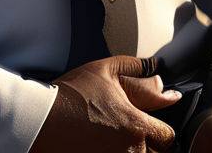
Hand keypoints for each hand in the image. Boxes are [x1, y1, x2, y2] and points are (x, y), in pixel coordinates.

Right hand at [31, 54, 179, 151]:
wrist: (43, 118)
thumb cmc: (73, 94)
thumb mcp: (105, 70)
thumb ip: (135, 68)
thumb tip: (158, 70)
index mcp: (136, 125)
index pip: (168, 137)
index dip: (160, 129)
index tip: (147, 124)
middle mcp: (131, 150)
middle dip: (146, 142)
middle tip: (126, 130)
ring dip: (132, 150)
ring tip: (114, 138)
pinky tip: (102, 144)